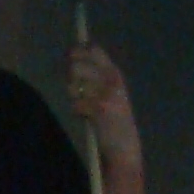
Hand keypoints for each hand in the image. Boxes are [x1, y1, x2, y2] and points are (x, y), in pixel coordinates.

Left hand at [64, 41, 138, 163]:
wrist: (124, 143)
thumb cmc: (113, 117)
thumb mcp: (109, 91)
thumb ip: (94, 76)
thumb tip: (70, 61)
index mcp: (114, 72)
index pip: (94, 50)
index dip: (77, 52)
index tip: (69, 58)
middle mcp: (112, 78)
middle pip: (77, 65)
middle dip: (70, 77)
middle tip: (76, 89)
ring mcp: (106, 92)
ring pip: (73, 86)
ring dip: (74, 97)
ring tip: (86, 106)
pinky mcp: (100, 107)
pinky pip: (76, 104)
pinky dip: (77, 111)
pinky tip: (88, 117)